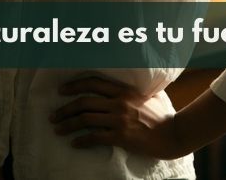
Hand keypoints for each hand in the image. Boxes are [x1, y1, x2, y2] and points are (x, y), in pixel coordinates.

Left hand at [50, 76, 186, 158]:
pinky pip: (95, 137)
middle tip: (53, 115)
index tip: (62, 90)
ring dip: (68, 124)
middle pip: (84, 102)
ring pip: (86, 119)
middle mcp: (118, 102)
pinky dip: (81, 140)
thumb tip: (118, 84)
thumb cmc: (160, 113)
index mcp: (123, 89)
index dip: (75, 85)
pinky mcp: (121, 136)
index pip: (93, 83)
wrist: (172, 133)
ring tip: (58, 129)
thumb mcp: (146, 93)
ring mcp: (119, 119)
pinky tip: (74, 143)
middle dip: (65, 108)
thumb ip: (130, 88)